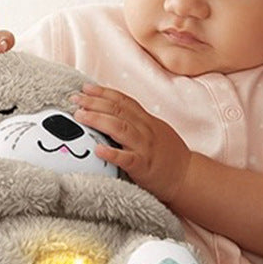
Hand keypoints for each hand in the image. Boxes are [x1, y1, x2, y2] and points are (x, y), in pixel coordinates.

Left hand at [72, 84, 190, 201]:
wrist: (187, 176)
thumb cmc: (169, 156)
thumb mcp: (155, 132)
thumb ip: (137, 123)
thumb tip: (113, 115)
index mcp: (147, 121)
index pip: (123, 101)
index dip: (104, 92)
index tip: (86, 88)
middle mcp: (145, 130)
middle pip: (118, 110)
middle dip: (94, 102)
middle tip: (75, 98)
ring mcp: (144, 147)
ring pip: (120, 128)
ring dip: (98, 120)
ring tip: (79, 115)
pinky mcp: (143, 166)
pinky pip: (126, 158)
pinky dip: (111, 153)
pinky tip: (97, 149)